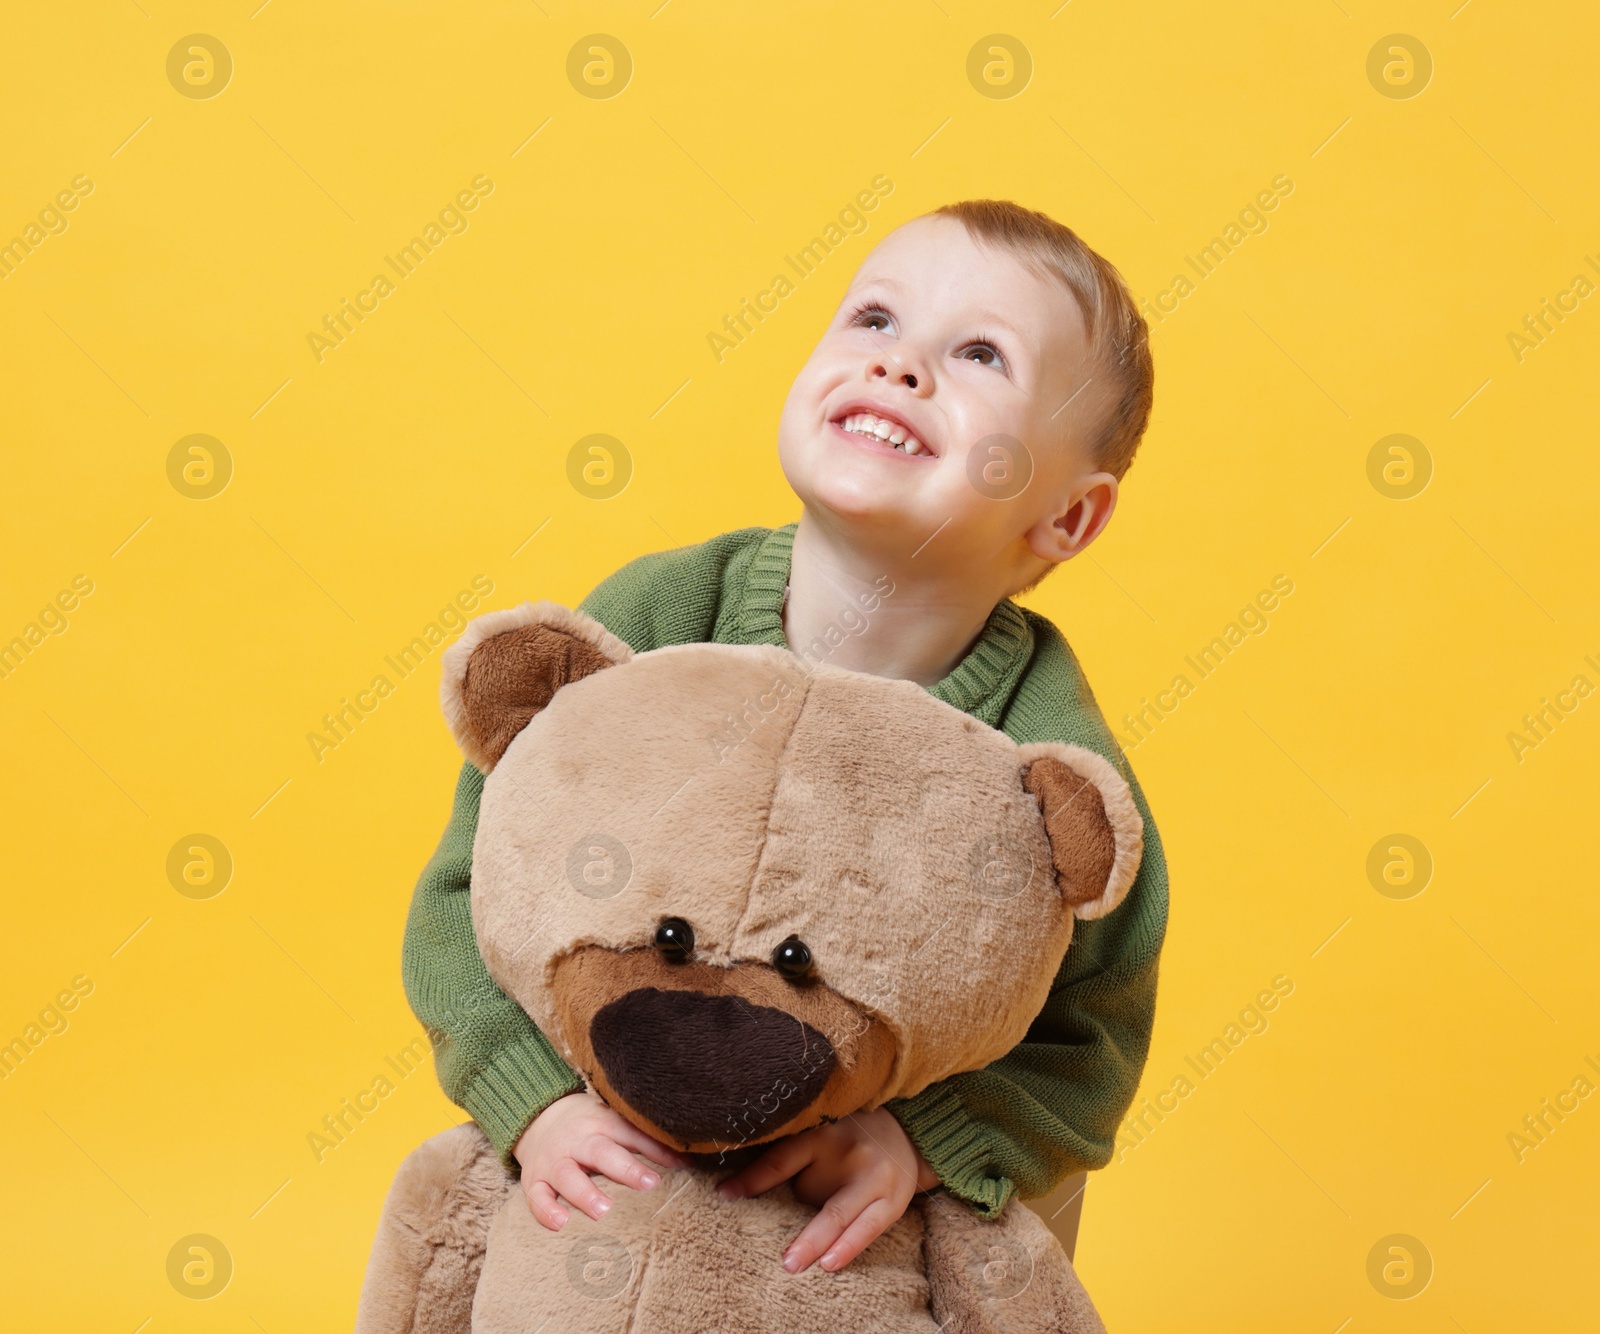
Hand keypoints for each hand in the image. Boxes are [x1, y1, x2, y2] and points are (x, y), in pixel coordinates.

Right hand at [512, 1089, 689, 1230]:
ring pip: (567, 1175)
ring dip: (585, 1192)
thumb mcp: (613, 1122)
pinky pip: (536, 1197)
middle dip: (625, 1168)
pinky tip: (561, 1224)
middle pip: (601, 1152)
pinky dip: (546, 1211)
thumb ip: (643, 1138)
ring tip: (603, 1211)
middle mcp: (578, 1141)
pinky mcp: (534, 1180)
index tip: (681, 1165)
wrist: (537, 1117)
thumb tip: (688, 1158)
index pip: (631, 1134)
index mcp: (602, 1123)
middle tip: (650, 1184)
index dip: (656, 1148)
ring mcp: (554, 1161)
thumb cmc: (589, 1126)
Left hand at [715, 1107, 939, 1273]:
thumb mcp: (817, 1131)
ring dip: (817, 1242)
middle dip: (791, 1221)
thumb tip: (740, 1183)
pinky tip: (830, 1263)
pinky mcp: (892, 1200)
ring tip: (794, 1263)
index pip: (783, 1158)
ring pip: (842, 1214)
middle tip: (770, 1249)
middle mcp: (850, 1154)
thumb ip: (787, 1152)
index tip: (724, 1194)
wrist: (905, 1131)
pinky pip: (869, 1228)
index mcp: (824, 1133)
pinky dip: (848, 1246)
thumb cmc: (847, 1135)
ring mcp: (874, 1179)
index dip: (754, 1177)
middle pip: (816, 1191)